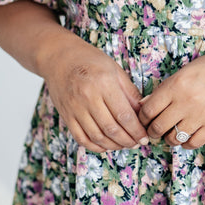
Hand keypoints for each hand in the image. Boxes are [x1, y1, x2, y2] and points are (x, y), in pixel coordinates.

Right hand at [41, 35, 147, 151]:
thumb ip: (129, 92)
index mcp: (104, 84)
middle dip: (128, 141)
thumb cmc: (91, 60)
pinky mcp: (66, 115)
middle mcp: (88, 97)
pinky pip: (81, 138)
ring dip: (113, 145)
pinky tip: (106, 146)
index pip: (124, 115)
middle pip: (111, 129)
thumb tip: (143, 113)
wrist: (59, 57)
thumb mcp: (115, 70)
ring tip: (125, 145)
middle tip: (137, 143)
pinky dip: (95, 146)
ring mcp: (75, 108)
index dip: (136, 130)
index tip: (145, 137)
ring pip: (97, 136)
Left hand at [138, 45, 204, 149]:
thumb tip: (145, 104)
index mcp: (177, 84)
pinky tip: (188, 136)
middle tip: (156, 129)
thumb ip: (167, 87)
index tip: (146, 119)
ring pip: (173, 139)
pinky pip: (192, 143)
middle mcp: (186, 101)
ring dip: (170, 138)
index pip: (148, 110)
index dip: (143, 118)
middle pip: (158, 127)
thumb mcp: (189, 70)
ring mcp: (201, 115)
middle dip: (153, 131)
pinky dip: (186, 143)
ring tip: (173, 132)